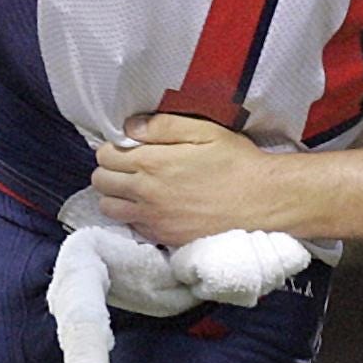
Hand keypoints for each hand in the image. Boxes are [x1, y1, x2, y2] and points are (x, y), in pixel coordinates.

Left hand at [92, 114, 276, 244]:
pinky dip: (132, 215)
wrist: (261, 202)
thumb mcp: (205, 131)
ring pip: (108, 207)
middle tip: (130, 164)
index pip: (105, 155)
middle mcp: (146, 192)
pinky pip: (130, 226)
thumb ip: (164, 126)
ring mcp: (153, 218)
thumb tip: (131, 126)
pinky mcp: (163, 236)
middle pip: (101, 181)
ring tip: (136, 186)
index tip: (129, 146)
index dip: (113, 147)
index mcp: (153, 162)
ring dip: (115, 194)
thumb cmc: (236, 162)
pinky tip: (152, 206)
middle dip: (109, 169)